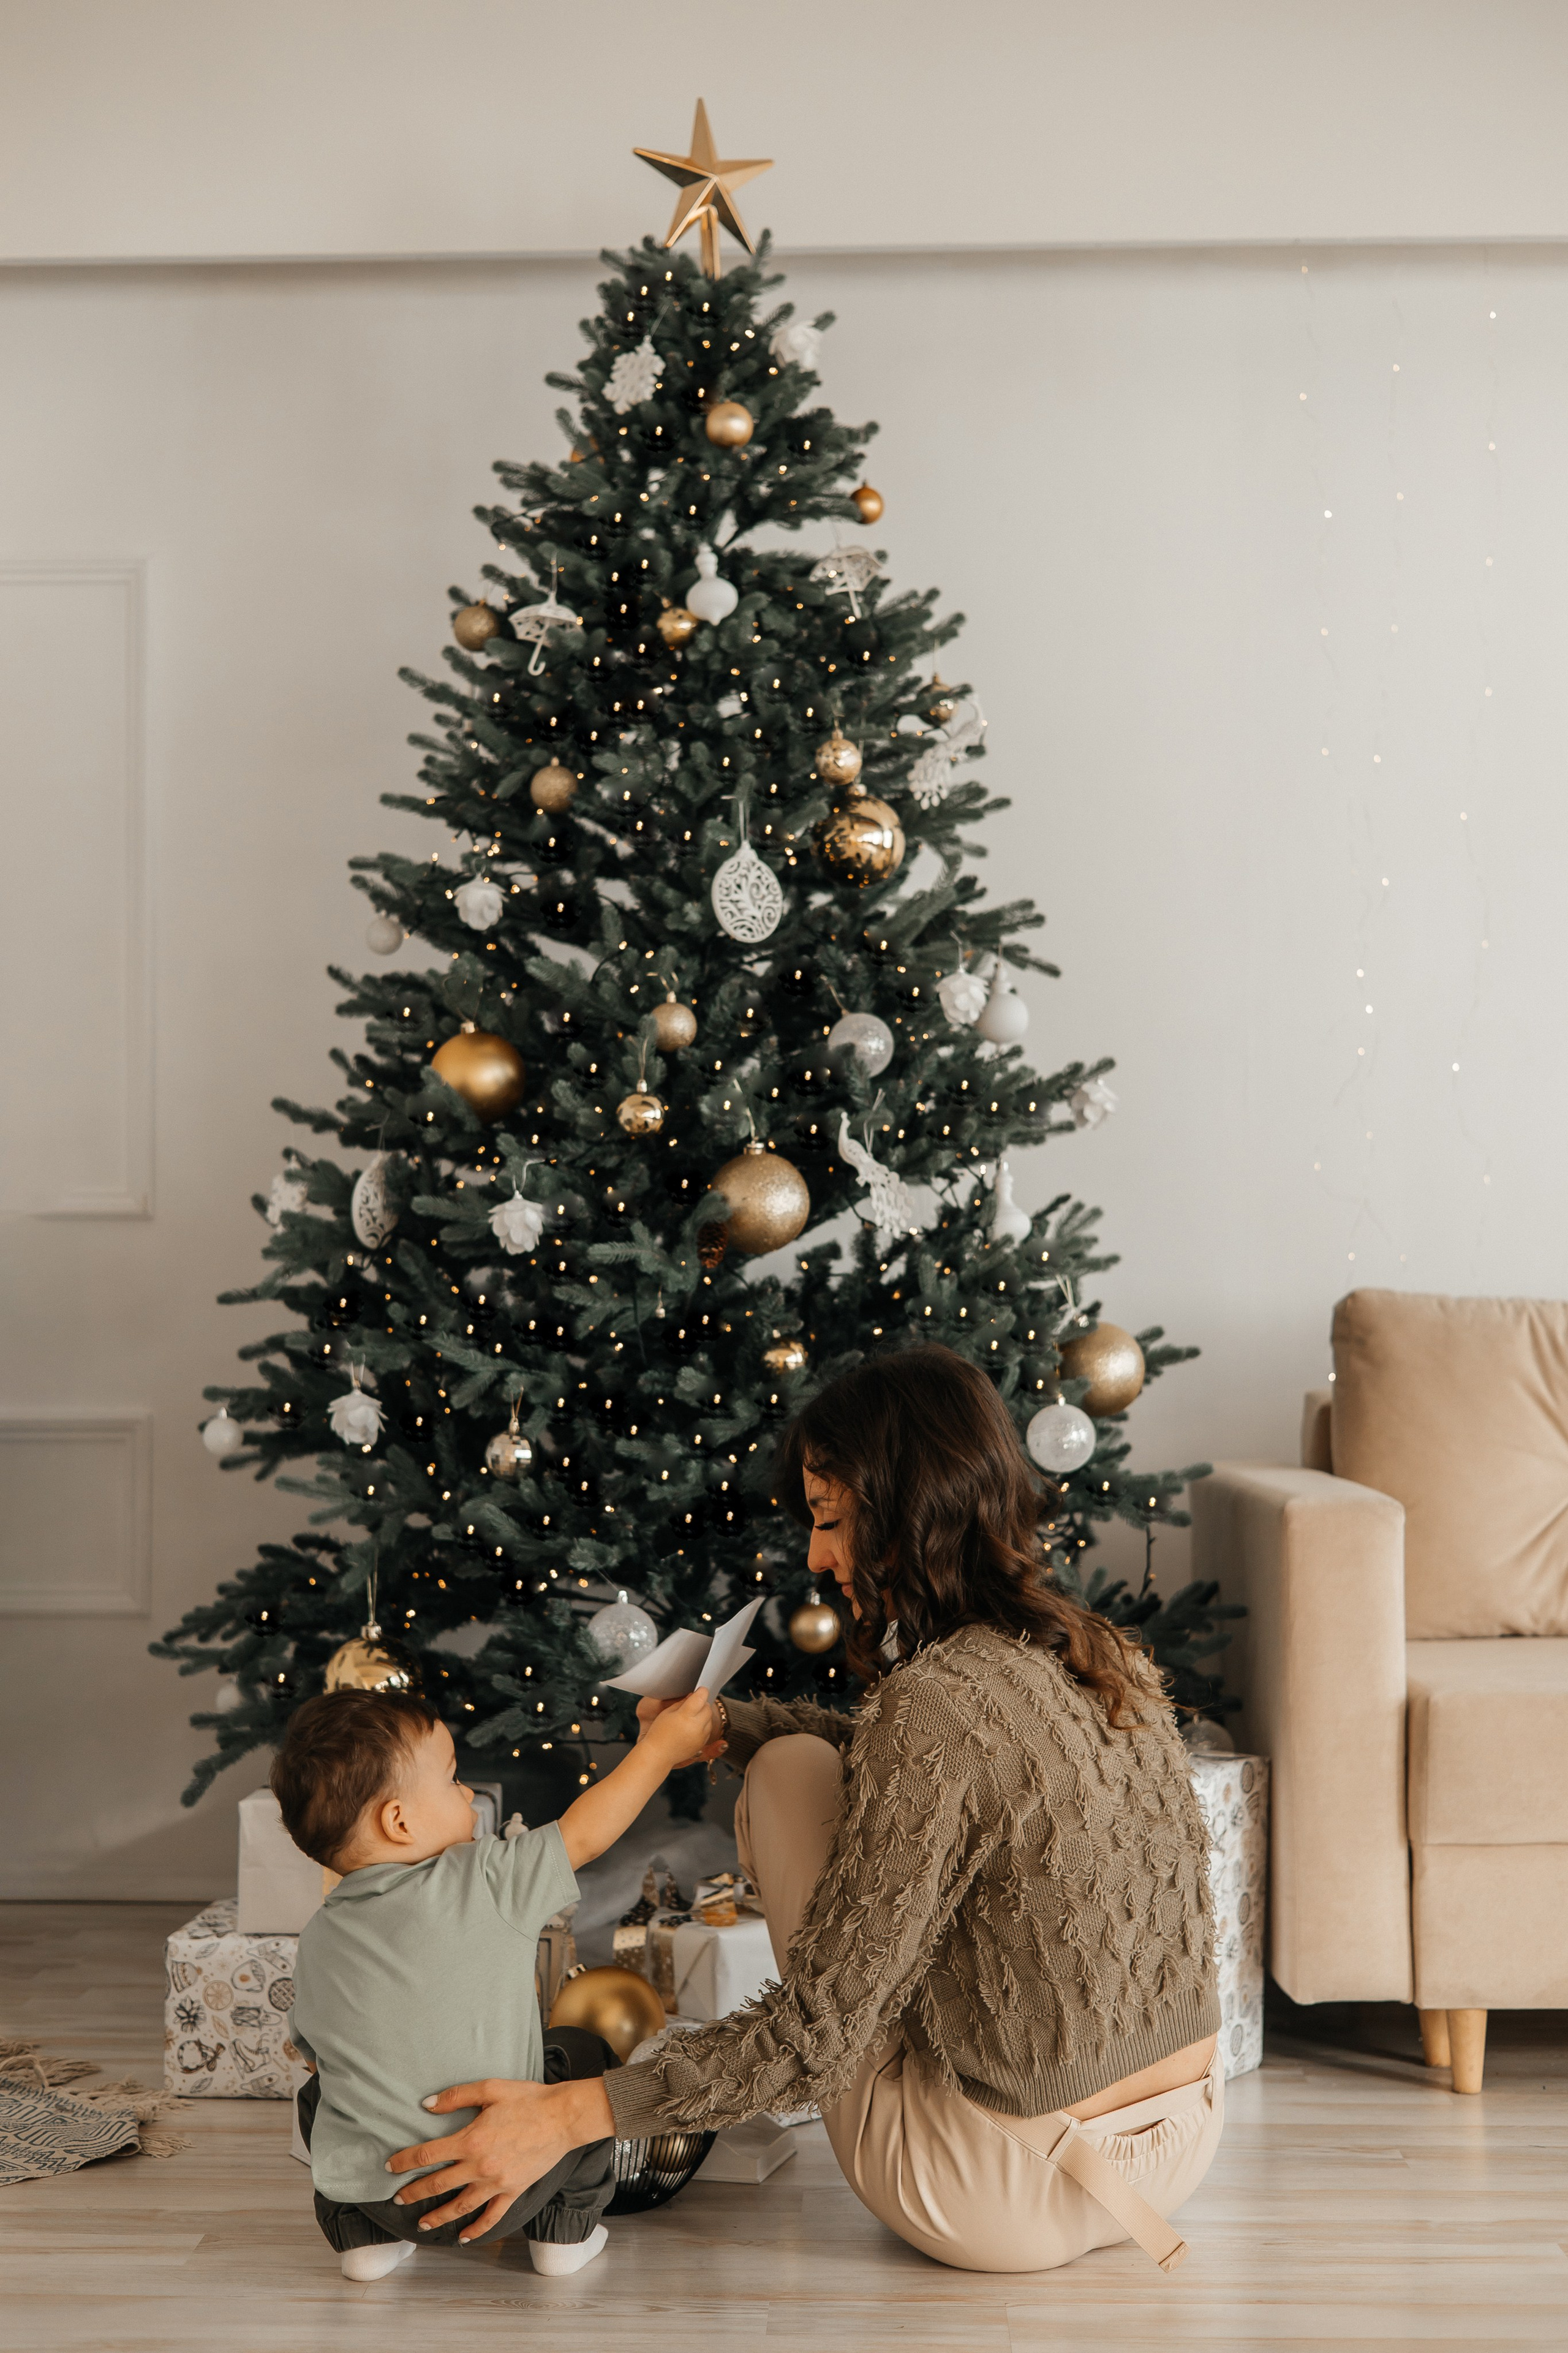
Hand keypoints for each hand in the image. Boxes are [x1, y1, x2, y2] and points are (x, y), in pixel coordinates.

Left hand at [385, 2075, 612, 2241]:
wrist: (562, 2117)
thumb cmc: (527, 2099)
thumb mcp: (490, 2088)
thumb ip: (456, 2096)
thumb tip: (427, 2105)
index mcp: (471, 2140)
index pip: (428, 2154)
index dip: (405, 2161)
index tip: (390, 2166)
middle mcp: (479, 2167)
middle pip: (438, 2184)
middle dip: (414, 2193)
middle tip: (398, 2199)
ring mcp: (496, 2183)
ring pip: (460, 2206)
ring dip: (438, 2216)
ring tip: (423, 2224)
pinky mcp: (513, 2191)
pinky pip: (492, 2217)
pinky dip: (477, 2230)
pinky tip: (464, 2237)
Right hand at [638, 1686, 723, 1769]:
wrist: (658, 1755)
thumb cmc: (659, 1732)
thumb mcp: (667, 1713)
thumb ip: (682, 1703)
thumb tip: (693, 1696)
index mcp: (685, 1716)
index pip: (700, 1698)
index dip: (702, 1691)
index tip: (701, 1689)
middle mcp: (695, 1726)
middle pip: (707, 1708)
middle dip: (703, 1703)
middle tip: (695, 1703)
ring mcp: (700, 1736)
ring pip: (710, 1719)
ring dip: (704, 1715)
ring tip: (692, 1716)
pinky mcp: (701, 1744)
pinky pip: (708, 1730)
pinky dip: (704, 1726)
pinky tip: (693, 1726)